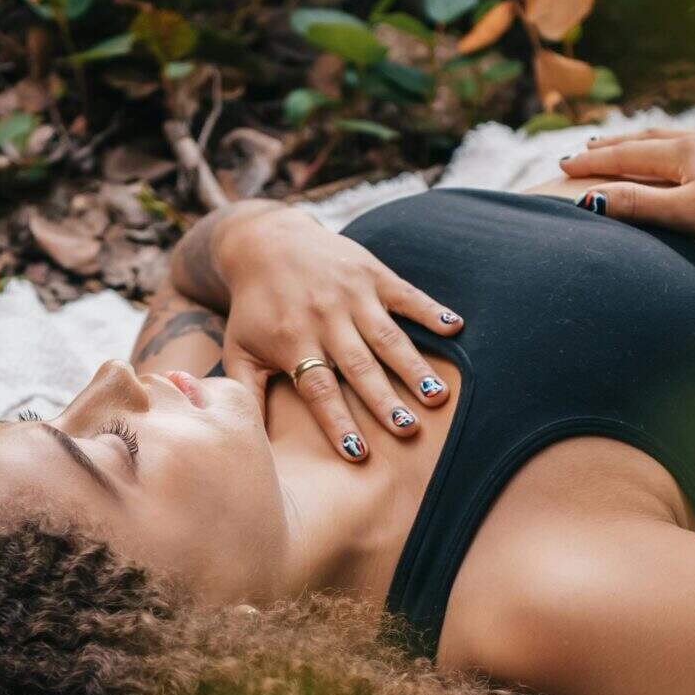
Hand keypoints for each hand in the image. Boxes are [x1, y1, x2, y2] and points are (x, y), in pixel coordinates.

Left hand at [211, 205, 461, 458]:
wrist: (266, 241)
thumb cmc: (255, 307)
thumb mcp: (239, 349)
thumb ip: (245, 393)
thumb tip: (247, 440)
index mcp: (293, 341)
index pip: (317, 389)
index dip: (338, 421)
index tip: (358, 453)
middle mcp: (324, 318)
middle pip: (358, 366)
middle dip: (384, 399)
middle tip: (408, 429)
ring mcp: (351, 294)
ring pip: (387, 336)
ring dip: (413, 366)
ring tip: (438, 396)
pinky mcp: (372, 273)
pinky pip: (405, 294)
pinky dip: (430, 310)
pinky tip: (455, 327)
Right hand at [557, 127, 694, 253]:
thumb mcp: (690, 214)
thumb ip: (642, 206)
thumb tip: (592, 199)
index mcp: (684, 155)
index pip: (626, 157)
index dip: (593, 163)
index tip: (562, 164)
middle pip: (651, 140)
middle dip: (616, 145)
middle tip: (587, 145)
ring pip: (684, 138)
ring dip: (652, 140)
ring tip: (638, 139)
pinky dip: (691, 141)